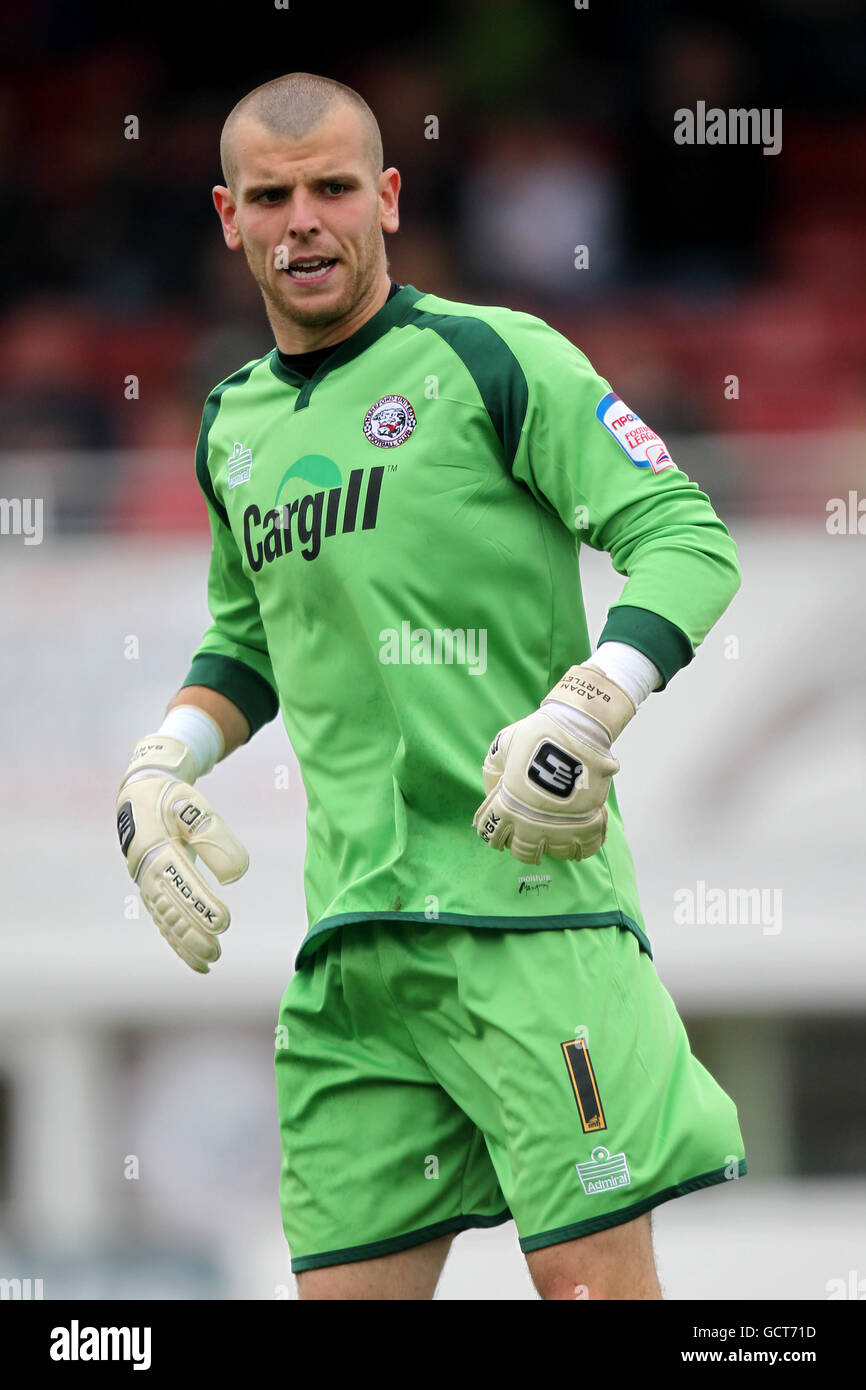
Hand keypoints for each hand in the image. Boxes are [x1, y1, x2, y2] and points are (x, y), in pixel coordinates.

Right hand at [116, 735, 248, 972]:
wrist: (142, 792)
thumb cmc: (174, 798)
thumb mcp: (194, 805)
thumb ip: (214, 835)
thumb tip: (235, 875)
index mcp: (155, 846)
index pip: (179, 882)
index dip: (200, 904)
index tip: (223, 922)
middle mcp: (145, 869)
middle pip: (168, 908)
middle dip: (191, 933)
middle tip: (216, 952)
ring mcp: (145, 882)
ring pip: (163, 919)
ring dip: (184, 943)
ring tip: (209, 962)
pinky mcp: (150, 889)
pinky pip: (162, 920)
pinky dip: (176, 941)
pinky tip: (195, 959)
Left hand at [472, 666, 634, 864]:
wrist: (576, 730)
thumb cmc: (537, 735)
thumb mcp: (503, 745)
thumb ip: (493, 770)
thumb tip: (493, 791)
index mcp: (507, 805)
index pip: (492, 831)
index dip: (492, 828)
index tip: (499, 824)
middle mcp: (532, 823)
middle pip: (523, 851)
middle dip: (522, 844)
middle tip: (528, 833)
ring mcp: (562, 826)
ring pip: (555, 853)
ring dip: (554, 844)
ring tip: (556, 832)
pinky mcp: (588, 823)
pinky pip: (586, 847)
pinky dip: (583, 844)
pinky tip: (580, 835)